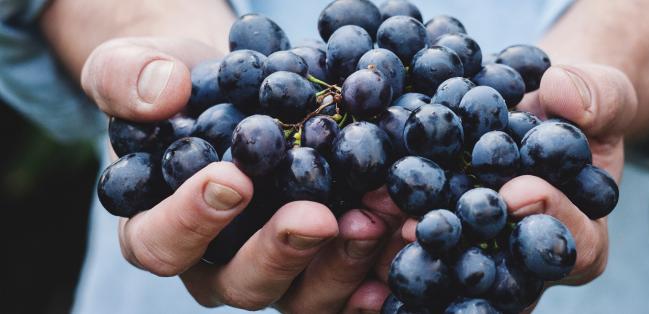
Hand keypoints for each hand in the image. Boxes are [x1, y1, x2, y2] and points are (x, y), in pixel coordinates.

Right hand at [82, 37, 399, 311]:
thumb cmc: (179, 86)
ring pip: (303, 295)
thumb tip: (163, 94)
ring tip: (377, 217)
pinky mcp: (321, 262)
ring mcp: (275, 268)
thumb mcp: (136, 66)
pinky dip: (377, 269)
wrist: (236, 89)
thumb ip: (128, 78)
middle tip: (318, 217)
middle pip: (242, 283)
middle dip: (283, 252)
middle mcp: (216, 264)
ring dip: (343, 262)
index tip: (233, 179)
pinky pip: (349, 286)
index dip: (193, 220)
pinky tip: (403, 243)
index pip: (161, 243)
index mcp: (158, 228)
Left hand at [340, 63, 638, 312]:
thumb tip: (562, 94)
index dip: (550, 218)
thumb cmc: (576, 110)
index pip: (575, 246)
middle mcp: (528, 262)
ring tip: (385, 226)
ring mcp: (482, 256)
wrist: (535, 111)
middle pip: (506, 278)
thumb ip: (597, 97)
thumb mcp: (602, 95)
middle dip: (467, 252)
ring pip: (455, 272)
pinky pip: (420, 250)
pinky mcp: (443, 240)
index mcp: (581, 237)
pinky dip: (391, 234)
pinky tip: (362, 220)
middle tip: (427, 228)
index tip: (518, 190)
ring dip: (418, 252)